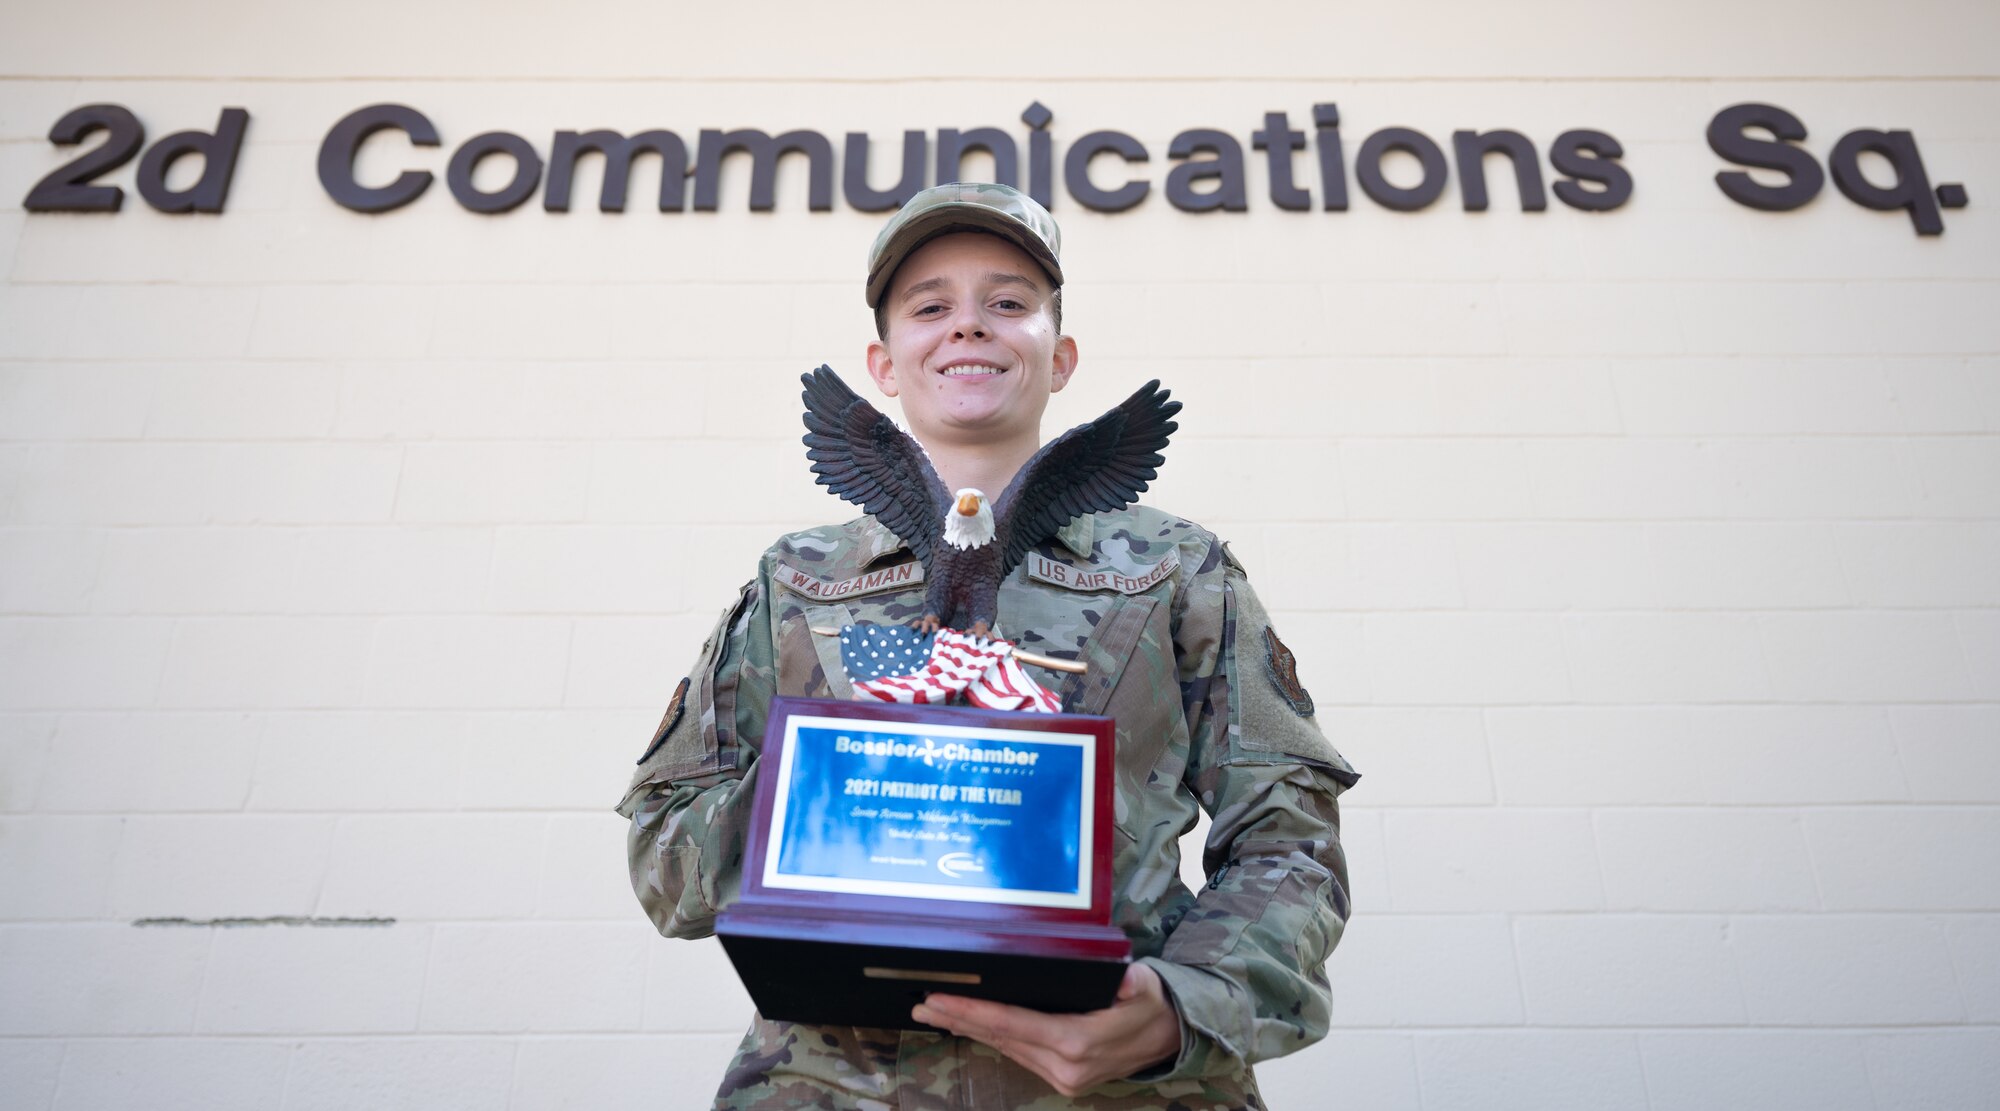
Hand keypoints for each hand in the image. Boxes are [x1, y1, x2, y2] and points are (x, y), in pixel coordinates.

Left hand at [910, 962, 1179, 1096]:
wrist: (1170, 1037)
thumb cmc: (1151, 1004)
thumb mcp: (1145, 985)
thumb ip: (1131, 983)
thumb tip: (1123, 981)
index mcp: (1079, 1042)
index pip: (1013, 1024)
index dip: (974, 1012)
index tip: (941, 1001)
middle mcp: (1066, 1066)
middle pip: (1001, 1037)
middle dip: (959, 1019)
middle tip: (922, 1003)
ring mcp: (1064, 1077)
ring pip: (1006, 1048)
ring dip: (970, 1030)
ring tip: (936, 1013)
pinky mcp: (1063, 1080)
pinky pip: (1019, 1054)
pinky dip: (993, 1038)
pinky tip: (971, 1026)